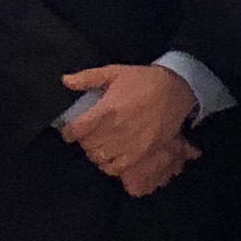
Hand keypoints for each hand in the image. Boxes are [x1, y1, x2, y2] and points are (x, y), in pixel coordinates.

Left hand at [61, 63, 197, 188]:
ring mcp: (129, 144)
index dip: (69, 132)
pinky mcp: (142, 153)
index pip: (77, 130)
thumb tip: (65, 80)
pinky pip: (118, 168)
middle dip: (85, 142)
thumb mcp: (115, 72)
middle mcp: (115, 129)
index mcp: (106, 110)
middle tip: (88, 137)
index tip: (70, 131)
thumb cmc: (143, 80)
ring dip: (97, 153)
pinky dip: (111, 165)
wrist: (175, 90)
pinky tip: (113, 156)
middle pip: (88, 147)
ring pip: (101, 159)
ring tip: (100, 146)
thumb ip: (88, 78)